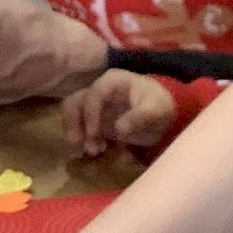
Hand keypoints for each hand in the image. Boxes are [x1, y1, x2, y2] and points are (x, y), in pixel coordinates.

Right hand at [61, 68, 183, 159]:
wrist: (160, 115)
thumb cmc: (158, 106)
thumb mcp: (157, 110)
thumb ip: (140, 117)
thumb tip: (119, 129)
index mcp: (113, 81)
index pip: (94, 94)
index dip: (90, 114)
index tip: (93, 135)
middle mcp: (98, 90)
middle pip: (74, 101)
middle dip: (74, 124)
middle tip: (79, 145)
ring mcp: (93, 104)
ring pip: (72, 113)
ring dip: (75, 132)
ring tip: (87, 151)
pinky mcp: (92, 119)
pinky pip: (79, 126)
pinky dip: (82, 139)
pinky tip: (95, 150)